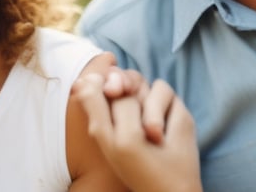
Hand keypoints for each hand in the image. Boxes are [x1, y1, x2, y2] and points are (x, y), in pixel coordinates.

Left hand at [72, 73, 201, 191]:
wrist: (170, 183)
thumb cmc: (132, 163)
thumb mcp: (105, 133)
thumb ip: (95, 100)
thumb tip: (85, 75)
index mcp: (105, 109)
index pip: (101, 80)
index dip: (107, 82)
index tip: (111, 92)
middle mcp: (126, 102)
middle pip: (122, 78)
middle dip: (128, 100)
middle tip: (133, 129)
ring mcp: (148, 102)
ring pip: (142, 82)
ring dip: (147, 108)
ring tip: (149, 136)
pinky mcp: (170, 103)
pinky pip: (162, 88)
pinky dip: (159, 111)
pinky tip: (160, 134)